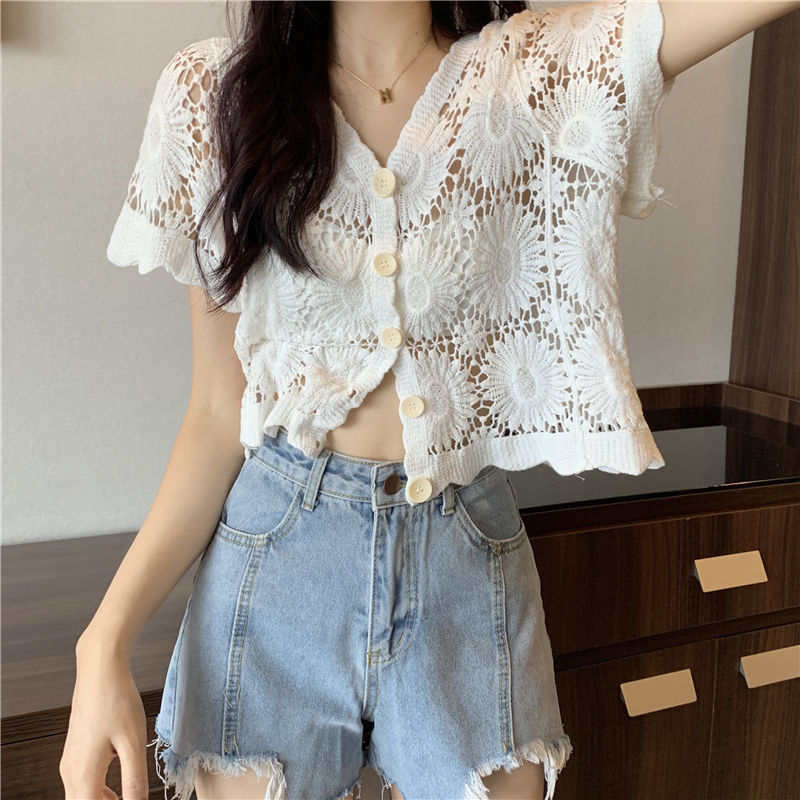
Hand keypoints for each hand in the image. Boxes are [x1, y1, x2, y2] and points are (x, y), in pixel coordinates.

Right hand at [60, 645, 148, 799]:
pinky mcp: (75, 750)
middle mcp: (70, 771)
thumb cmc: (116, 699)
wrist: (100, 670)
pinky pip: (83, 781)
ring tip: (128, 796)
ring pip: (82, 795)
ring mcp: (70, 760)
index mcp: (83, 774)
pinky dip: (98, 789)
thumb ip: (134, 779)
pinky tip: (119, 780)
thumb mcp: (133, 742)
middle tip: (131, 798)